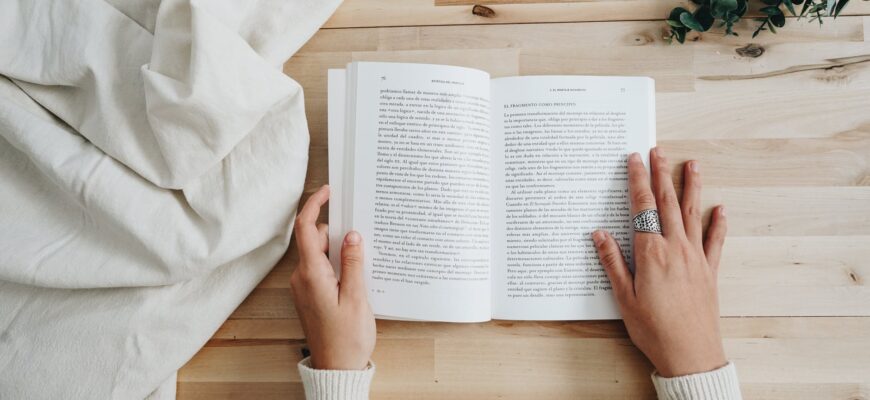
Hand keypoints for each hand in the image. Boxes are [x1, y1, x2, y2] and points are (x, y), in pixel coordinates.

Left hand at [290, 185, 375, 369]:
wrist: (337, 368)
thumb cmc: (347, 339)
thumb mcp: (356, 297)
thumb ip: (353, 263)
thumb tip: (352, 235)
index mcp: (311, 274)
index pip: (306, 228)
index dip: (314, 204)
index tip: (328, 191)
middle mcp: (302, 277)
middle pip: (315, 239)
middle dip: (338, 233)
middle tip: (363, 234)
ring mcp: (304, 287)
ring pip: (319, 254)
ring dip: (339, 251)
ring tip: (363, 261)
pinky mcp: (310, 295)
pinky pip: (321, 269)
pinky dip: (336, 264)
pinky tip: (355, 275)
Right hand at [593, 148, 727, 377]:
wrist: (690, 353)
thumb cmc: (653, 329)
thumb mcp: (623, 297)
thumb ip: (613, 262)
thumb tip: (599, 233)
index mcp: (651, 253)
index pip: (642, 208)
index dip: (637, 181)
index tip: (634, 159)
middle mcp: (676, 249)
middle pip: (668, 203)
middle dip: (661, 174)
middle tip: (658, 150)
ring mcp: (696, 258)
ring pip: (693, 214)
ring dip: (692, 187)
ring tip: (692, 165)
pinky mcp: (710, 271)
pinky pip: (715, 241)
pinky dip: (719, 222)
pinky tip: (720, 208)